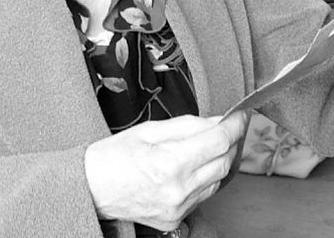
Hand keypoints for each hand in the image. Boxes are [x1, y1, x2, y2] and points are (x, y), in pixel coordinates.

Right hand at [84, 112, 248, 231]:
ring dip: (222, 158)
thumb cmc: (116, 156)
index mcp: (170, 163)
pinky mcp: (176, 218)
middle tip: (231, 125)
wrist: (93, 188)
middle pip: (224, 162)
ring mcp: (178, 208)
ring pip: (218, 179)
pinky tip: (201, 163)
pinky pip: (205, 194)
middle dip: (232, 140)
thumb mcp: (151, 129)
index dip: (235, 125)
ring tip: (214, 142)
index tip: (241, 114)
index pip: (218, 141)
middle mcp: (178, 190)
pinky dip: (209, 176)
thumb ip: (189, 125)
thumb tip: (217, 120)